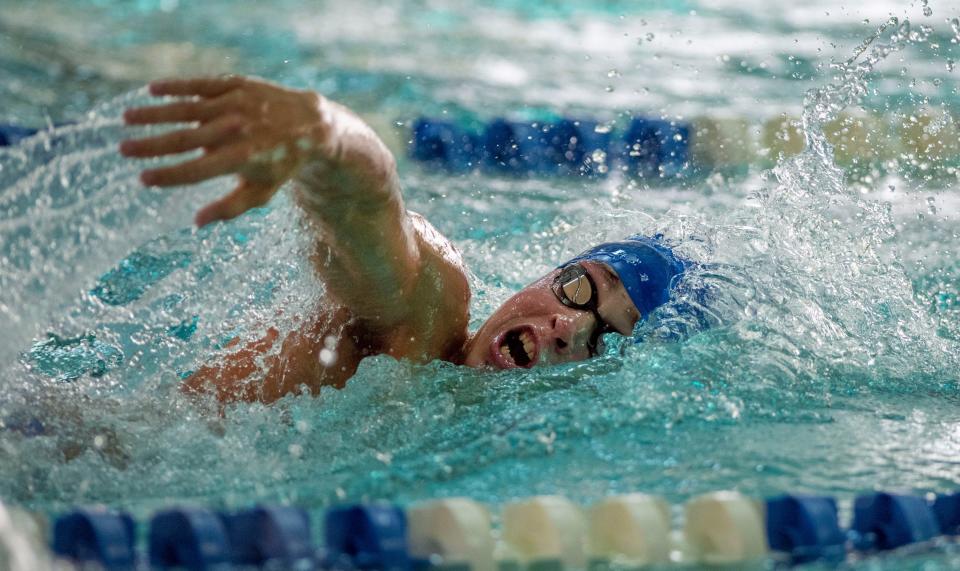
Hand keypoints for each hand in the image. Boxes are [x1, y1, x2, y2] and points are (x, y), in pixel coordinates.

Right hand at [120, 76, 325, 225]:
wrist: (312, 124)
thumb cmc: (282, 164)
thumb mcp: (262, 191)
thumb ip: (230, 208)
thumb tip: (196, 223)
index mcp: (243, 159)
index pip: (197, 170)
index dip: (169, 176)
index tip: (142, 179)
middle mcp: (238, 129)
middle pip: (186, 139)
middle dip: (151, 145)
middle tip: (123, 149)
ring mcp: (237, 104)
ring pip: (188, 108)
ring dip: (155, 113)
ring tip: (126, 118)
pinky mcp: (237, 85)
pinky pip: (202, 85)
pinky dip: (177, 86)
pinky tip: (151, 90)